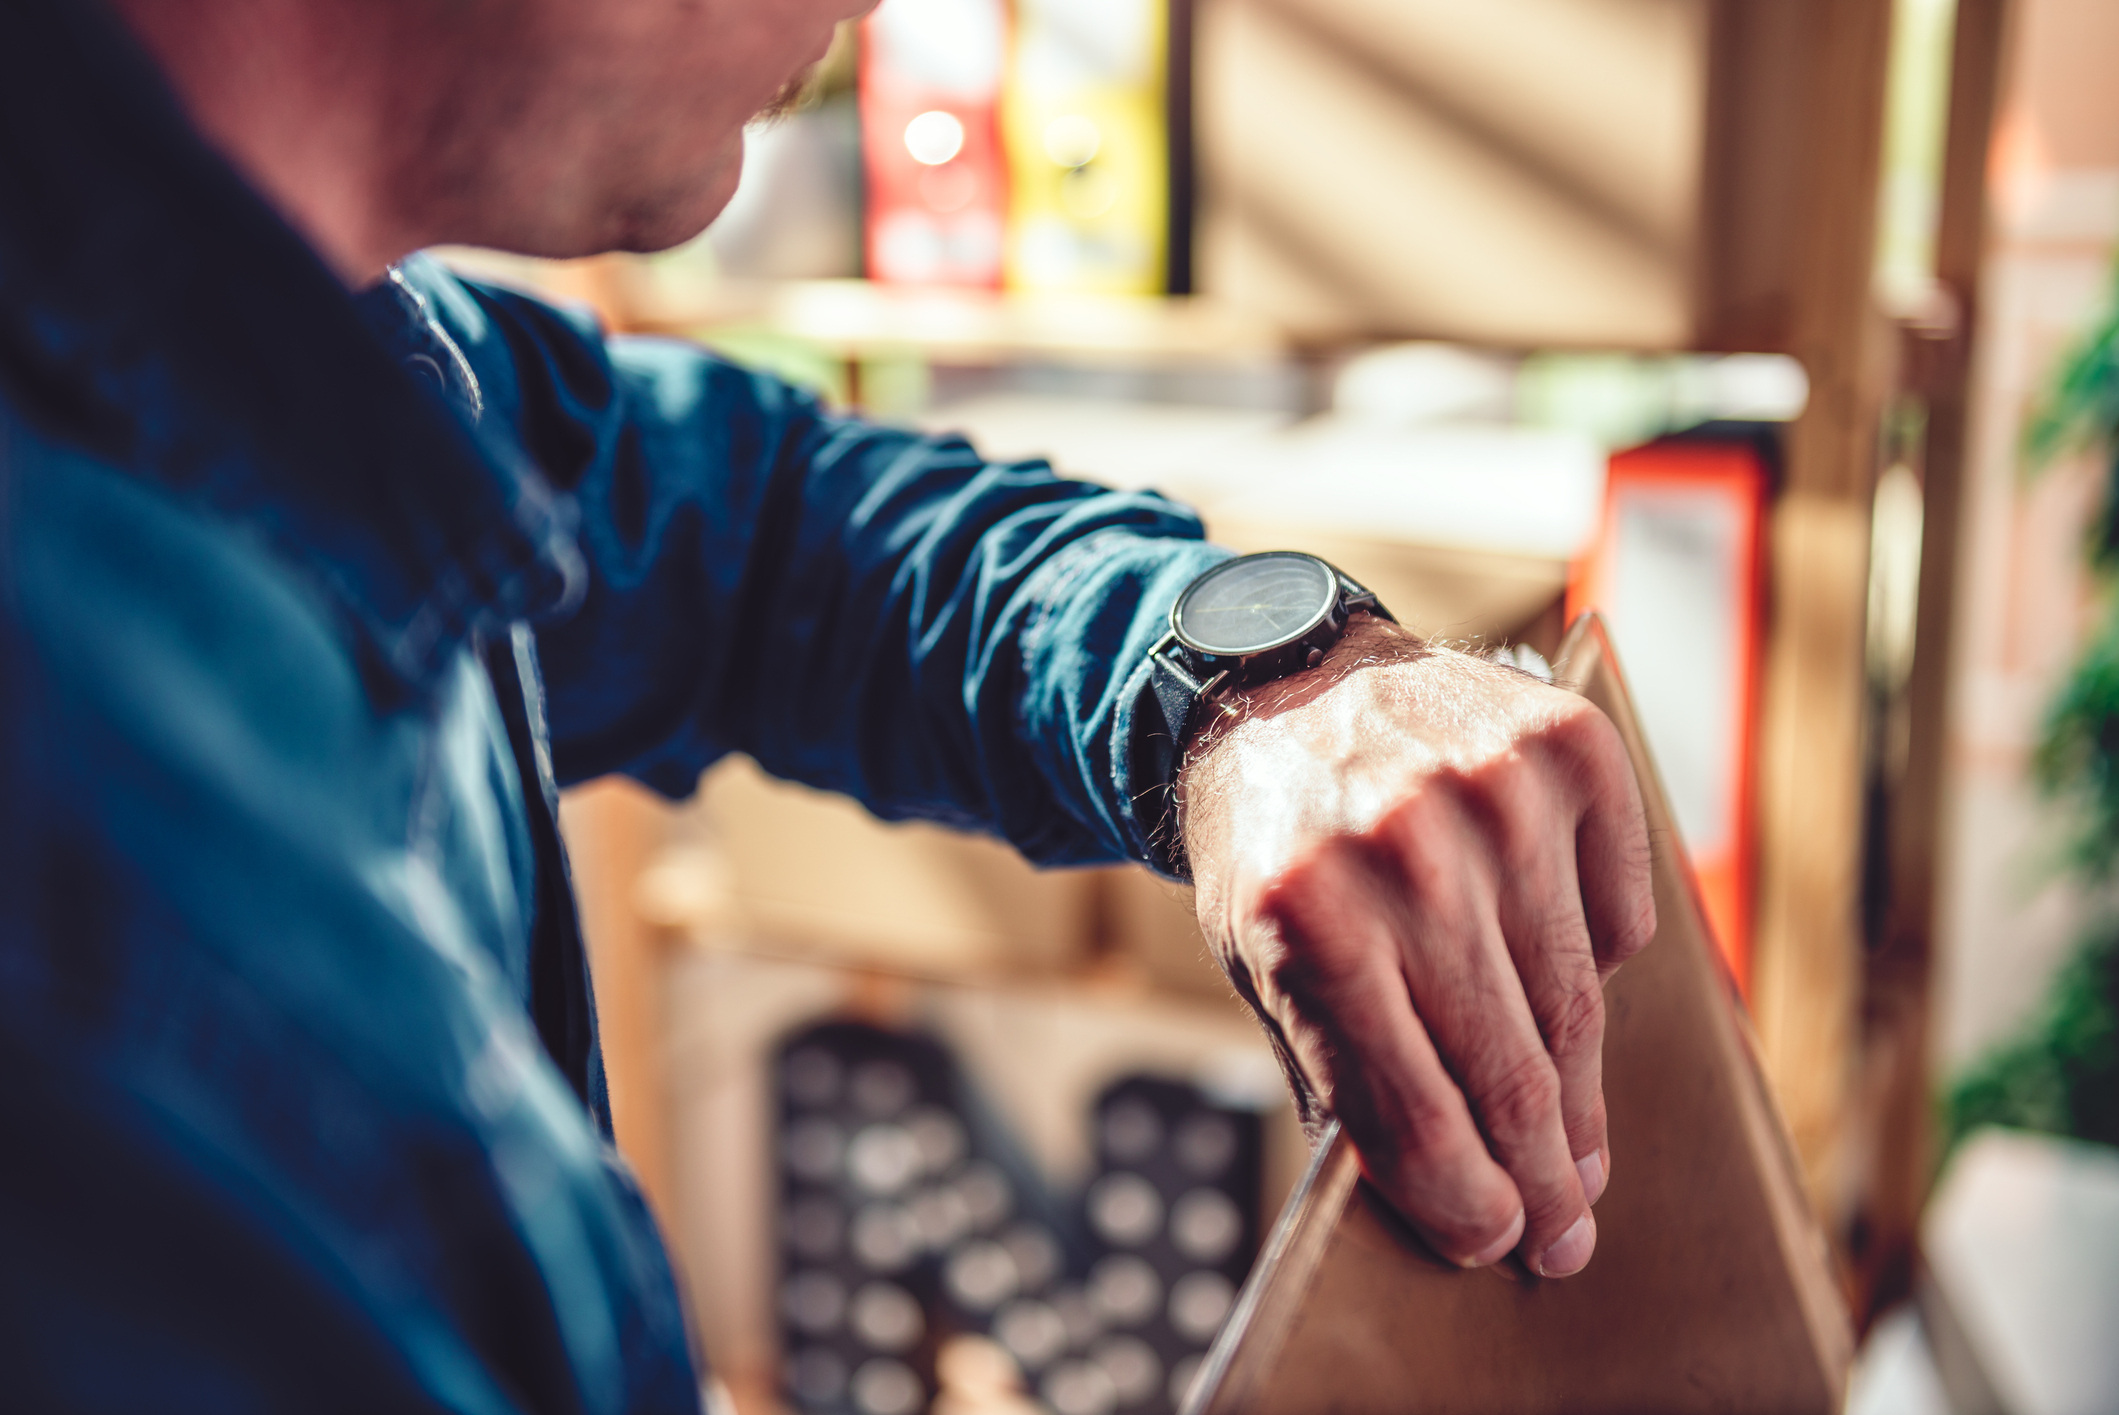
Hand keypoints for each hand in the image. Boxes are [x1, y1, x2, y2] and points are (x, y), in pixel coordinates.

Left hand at [1178, 616, 1654, 1277]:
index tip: (1497, 1244)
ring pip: (1576, 1005)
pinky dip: (1606, 964)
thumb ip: (1337, 1070)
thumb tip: (1448, 1198)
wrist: (1283, 683)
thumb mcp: (1256, 962)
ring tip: (1580, 1156)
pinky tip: (1567, 988)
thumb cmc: (1271, 845)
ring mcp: (1494, 794)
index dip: (1467, 1205)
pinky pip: (1622, 911)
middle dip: (1543, 1180)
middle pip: (1511, 1074)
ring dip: (1583, 1100)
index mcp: (1306, 923)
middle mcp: (1402, 853)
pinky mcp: (1566, 750)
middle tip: (1565, 1237)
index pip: (1415, 1115)